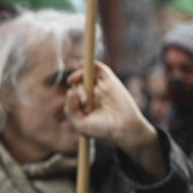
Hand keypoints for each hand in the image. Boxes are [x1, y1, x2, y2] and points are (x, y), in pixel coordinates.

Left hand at [64, 61, 164, 179]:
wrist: (123, 128)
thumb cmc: (103, 129)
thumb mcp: (81, 124)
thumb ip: (71, 109)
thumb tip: (69, 91)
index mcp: (85, 104)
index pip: (73, 93)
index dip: (72, 96)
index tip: (81, 106)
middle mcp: (93, 94)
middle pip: (79, 83)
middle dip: (78, 90)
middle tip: (86, 102)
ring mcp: (102, 87)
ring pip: (87, 74)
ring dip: (80, 76)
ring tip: (79, 86)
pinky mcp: (111, 81)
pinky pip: (99, 68)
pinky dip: (90, 64)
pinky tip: (81, 64)